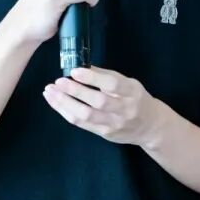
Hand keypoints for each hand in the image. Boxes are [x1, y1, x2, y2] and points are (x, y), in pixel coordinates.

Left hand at [42, 65, 162, 146]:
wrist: (150, 126)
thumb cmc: (135, 98)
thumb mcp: (128, 83)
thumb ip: (106, 76)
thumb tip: (80, 66)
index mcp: (131, 91)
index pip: (111, 84)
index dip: (92, 78)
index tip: (74, 71)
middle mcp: (124, 109)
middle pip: (97, 102)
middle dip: (74, 91)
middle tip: (57, 82)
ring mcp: (114, 124)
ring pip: (86, 116)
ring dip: (64, 103)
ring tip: (49, 92)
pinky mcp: (104, 134)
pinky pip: (82, 124)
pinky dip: (66, 112)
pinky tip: (55, 102)